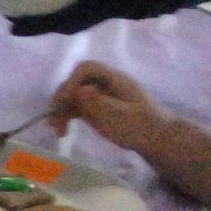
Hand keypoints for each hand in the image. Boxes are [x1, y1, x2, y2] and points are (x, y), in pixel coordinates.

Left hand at [9, 0, 210, 36]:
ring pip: (90, 16)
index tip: (11, 26)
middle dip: (45, 22)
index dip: (39, 23)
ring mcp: (134, 10)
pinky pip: (106, 9)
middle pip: (75, 21)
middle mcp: (122, 9)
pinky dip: (84, 7)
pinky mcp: (144, 4)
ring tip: (40, 6)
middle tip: (16, 19)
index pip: (70, 15)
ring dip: (64, 15)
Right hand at [46, 61, 170, 154]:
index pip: (87, 69)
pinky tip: (62, 132)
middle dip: (62, 98)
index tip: (66, 100)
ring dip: (60, 110)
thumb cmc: (144, 127)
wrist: (156, 140)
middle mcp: (102, 84)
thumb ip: (101, 103)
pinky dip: (65, 117)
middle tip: (54, 117)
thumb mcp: (123, 117)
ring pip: (70, 96)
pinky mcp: (94, 109)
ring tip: (56, 129)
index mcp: (114, 80)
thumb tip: (80, 89)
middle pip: (75, 82)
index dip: (73, 81)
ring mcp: (97, 97)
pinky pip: (74, 108)